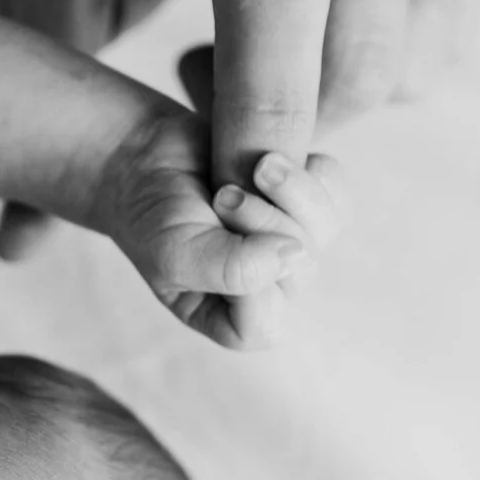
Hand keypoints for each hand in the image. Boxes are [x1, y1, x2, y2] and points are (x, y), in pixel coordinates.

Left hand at [0, 0, 479, 247]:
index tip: (231, 193)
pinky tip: (314, 27)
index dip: (263, 101)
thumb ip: (42, 87)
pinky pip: (451, 32)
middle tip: (207, 102)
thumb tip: (19, 248)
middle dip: (293, 127)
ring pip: (417, 50)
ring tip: (255, 54)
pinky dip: (387, 71)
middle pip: (361, 36)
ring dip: (338, 102)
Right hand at [97, 49, 344, 349]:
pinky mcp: (302, 200)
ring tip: (254, 169)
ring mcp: (287, 242)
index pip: (265, 325)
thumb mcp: (174, 252)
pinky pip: (335, 193)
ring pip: (325, 229)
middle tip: (222, 196)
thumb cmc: (149, 213)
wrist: (144, 154)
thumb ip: (230, 268)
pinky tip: (271, 162)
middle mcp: (266, 286)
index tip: (220, 229)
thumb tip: (294, 255)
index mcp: (229, 316)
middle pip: (302, 272)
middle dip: (265, 224)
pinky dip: (310, 172)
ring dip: (291, 192)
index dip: (254, 281)